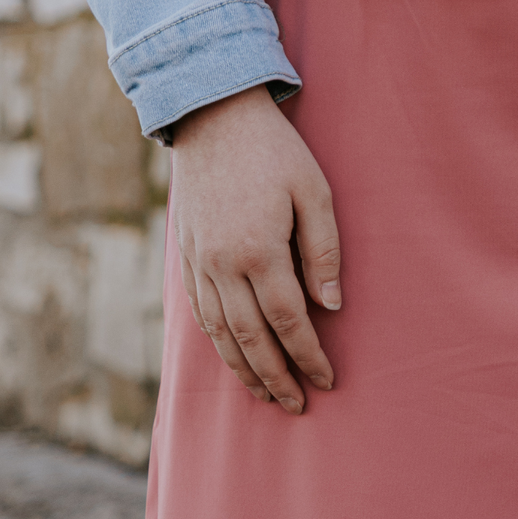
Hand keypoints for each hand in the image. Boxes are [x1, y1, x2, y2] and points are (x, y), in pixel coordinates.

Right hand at [171, 85, 340, 413]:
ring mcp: (199, 261)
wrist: (211, 114)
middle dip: (276, 377)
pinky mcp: (186, 255)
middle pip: (251, 338)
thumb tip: (331, 306)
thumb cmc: (274, 151)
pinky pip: (200, 312)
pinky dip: (218, 342)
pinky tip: (234, 358)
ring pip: (220, 332)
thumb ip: (324, 250)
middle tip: (297, 405)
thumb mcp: (314, 191)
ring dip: (243, 369)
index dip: (309, 356)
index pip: (288, 320)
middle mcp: (222, 264)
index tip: (328, 380)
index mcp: (258, 250)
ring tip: (266, 396)